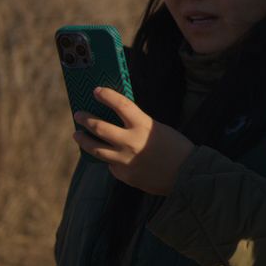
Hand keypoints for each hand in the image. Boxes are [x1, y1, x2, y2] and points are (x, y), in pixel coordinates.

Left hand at [74, 87, 194, 194]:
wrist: (187, 174)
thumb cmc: (177, 148)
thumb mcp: (158, 129)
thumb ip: (138, 126)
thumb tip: (118, 122)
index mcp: (143, 125)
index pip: (120, 104)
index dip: (107, 95)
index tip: (96, 91)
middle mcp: (130, 141)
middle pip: (99, 127)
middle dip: (85, 119)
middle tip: (78, 114)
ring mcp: (124, 160)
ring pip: (95, 149)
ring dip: (83, 140)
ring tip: (78, 135)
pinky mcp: (123, 175)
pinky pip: (111, 164)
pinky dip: (109, 159)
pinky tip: (109, 156)